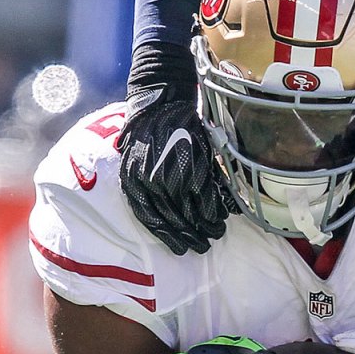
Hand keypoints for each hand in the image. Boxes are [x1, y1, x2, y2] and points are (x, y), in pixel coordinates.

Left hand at [118, 99, 233, 255]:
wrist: (162, 104)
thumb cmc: (147, 133)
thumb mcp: (134, 161)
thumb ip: (143, 185)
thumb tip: (157, 212)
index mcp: (135, 182)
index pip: (152, 218)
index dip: (168, 237)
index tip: (180, 249)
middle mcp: (153, 181)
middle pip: (175, 218)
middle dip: (190, 236)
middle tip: (201, 247)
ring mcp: (177, 173)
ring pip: (193, 209)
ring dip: (206, 226)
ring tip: (215, 234)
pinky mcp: (196, 165)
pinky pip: (207, 194)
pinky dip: (215, 208)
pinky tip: (221, 216)